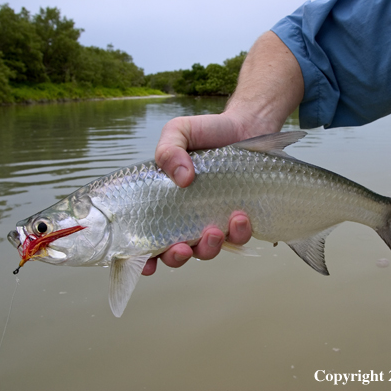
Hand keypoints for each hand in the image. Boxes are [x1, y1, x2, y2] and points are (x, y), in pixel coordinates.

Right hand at [145, 31, 302, 273]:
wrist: (246, 126)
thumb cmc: (208, 131)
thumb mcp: (179, 131)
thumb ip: (169, 150)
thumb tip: (181, 178)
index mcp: (165, 202)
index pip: (148, 238)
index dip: (144, 258)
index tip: (148, 265)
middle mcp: (187, 217)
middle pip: (177, 253)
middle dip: (177, 257)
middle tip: (183, 248)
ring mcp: (214, 220)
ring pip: (208, 251)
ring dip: (209, 247)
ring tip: (215, 230)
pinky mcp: (240, 219)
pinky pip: (238, 237)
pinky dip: (238, 233)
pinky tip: (240, 216)